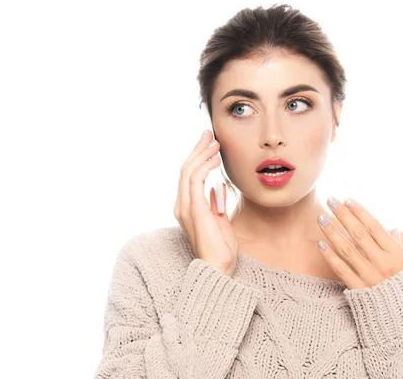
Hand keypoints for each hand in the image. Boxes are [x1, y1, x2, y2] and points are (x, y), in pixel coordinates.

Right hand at [173, 130, 238, 276]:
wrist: (218, 268)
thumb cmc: (220, 249)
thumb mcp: (219, 221)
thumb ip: (214, 204)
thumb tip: (215, 187)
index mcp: (186, 208)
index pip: (189, 176)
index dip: (198, 158)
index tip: (210, 146)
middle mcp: (181, 206)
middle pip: (186, 169)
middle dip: (198, 149)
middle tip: (209, 134)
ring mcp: (185, 207)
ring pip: (188, 171)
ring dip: (202, 154)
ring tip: (214, 143)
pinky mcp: (193, 209)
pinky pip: (195, 180)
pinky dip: (204, 166)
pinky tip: (215, 160)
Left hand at [316, 197, 402, 289]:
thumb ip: (399, 247)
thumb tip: (393, 229)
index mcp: (397, 254)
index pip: (375, 227)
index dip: (360, 212)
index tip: (348, 200)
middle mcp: (383, 263)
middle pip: (359, 234)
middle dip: (343, 215)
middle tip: (331, 200)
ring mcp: (370, 276)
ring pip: (347, 249)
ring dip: (332, 232)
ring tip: (321, 217)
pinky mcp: (360, 290)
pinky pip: (342, 270)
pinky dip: (330, 257)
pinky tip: (321, 244)